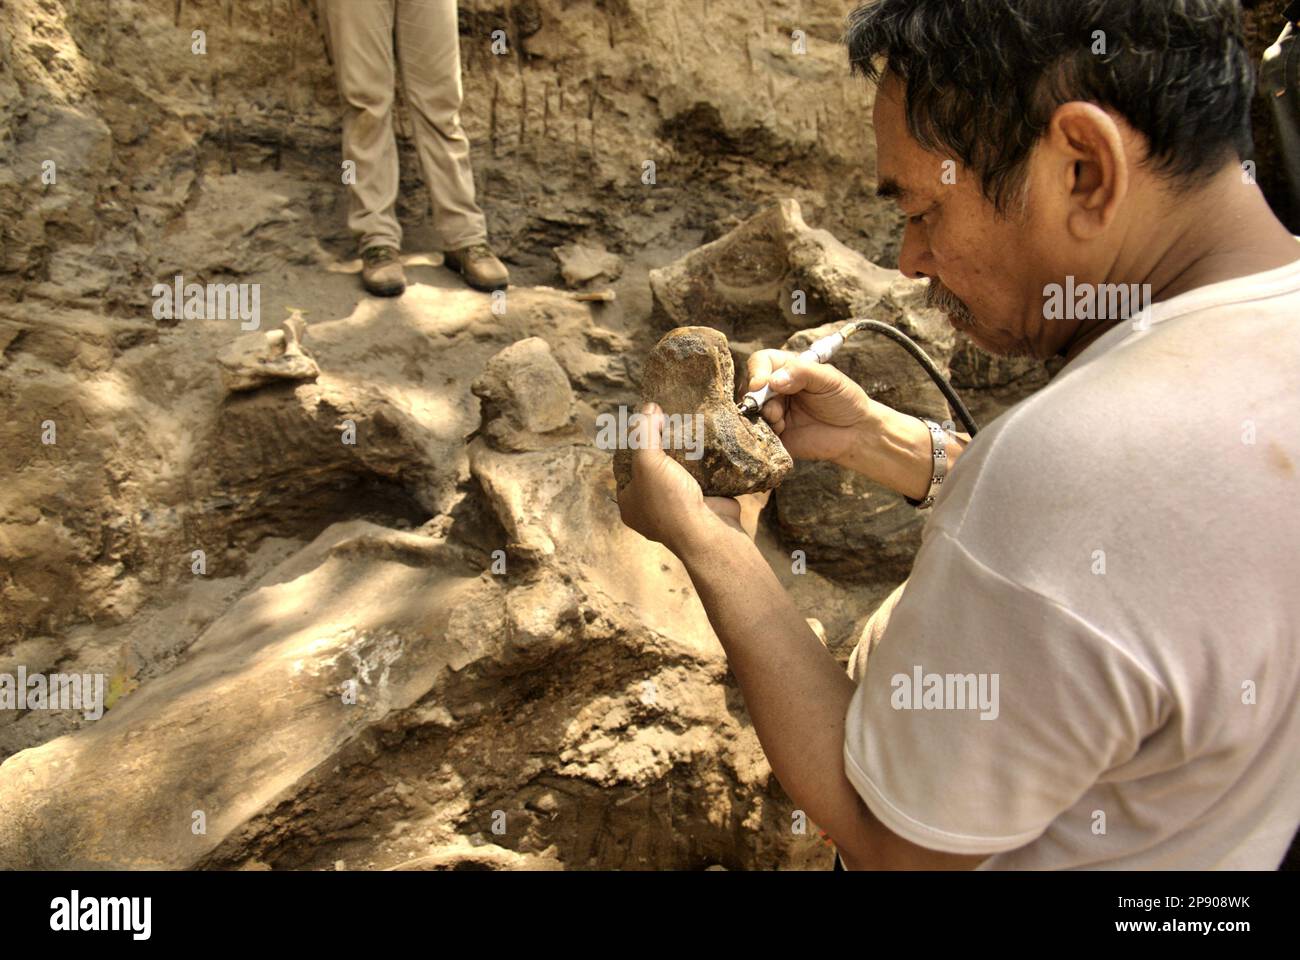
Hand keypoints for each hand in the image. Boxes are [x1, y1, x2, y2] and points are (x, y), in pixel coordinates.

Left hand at [617, 403, 744, 556]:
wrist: (708, 533)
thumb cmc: (670, 500)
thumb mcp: (647, 460)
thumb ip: (644, 431)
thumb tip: (649, 407)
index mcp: (629, 503)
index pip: (626, 468)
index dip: (635, 445)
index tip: (648, 425)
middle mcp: (650, 509)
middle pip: (652, 470)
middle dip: (661, 449)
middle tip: (670, 426)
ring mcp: (677, 510)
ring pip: (677, 474)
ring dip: (683, 456)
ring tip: (688, 431)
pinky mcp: (701, 506)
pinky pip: (699, 480)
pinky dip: (702, 465)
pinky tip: (706, 447)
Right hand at [746, 349, 874, 465]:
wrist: (855, 432)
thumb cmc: (844, 399)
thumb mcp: (829, 378)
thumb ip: (803, 372)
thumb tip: (773, 381)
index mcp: (786, 369)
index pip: (760, 362)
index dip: (756, 372)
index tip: (761, 384)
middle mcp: (775, 389)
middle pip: (749, 388)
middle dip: (757, 399)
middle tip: (774, 410)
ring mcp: (772, 412)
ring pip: (750, 411)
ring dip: (762, 416)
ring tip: (781, 422)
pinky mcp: (774, 435)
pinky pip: (757, 433)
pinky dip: (764, 432)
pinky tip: (782, 432)